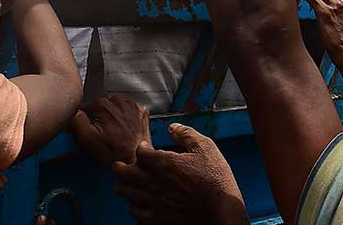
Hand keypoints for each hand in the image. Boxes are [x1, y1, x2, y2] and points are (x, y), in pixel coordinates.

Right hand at [70, 95, 150, 165]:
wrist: (136, 161)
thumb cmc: (114, 153)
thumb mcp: (87, 139)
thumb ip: (76, 121)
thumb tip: (73, 111)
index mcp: (102, 105)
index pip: (84, 108)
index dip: (84, 122)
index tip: (89, 133)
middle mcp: (117, 101)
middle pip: (99, 108)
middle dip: (98, 120)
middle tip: (102, 136)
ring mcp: (130, 106)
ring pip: (113, 109)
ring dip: (111, 119)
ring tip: (114, 135)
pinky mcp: (140, 113)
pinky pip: (127, 112)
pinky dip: (124, 120)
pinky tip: (124, 131)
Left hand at [112, 124, 247, 224]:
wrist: (221, 213)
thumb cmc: (215, 180)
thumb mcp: (206, 148)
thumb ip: (186, 134)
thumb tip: (172, 128)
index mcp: (162, 162)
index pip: (138, 150)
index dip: (142, 148)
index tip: (147, 149)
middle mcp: (151, 182)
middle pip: (121, 171)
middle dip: (123, 165)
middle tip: (130, 165)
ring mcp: (151, 202)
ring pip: (124, 192)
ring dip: (127, 185)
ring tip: (135, 183)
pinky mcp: (154, 220)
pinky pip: (134, 212)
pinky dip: (136, 205)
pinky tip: (145, 203)